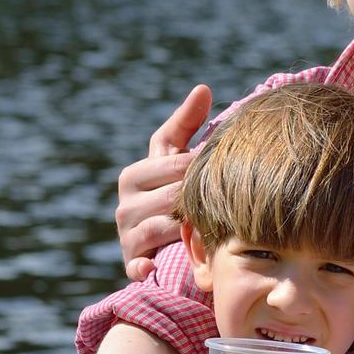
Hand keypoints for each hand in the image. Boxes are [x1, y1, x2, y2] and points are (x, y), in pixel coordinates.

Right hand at [113, 84, 211, 279]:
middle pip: (172, 198)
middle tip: (228, 206)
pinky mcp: (130, 264)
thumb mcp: (177, 156)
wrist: (163, 241)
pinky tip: (155, 266)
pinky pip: (137, 264)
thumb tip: (203, 87)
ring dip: (187, 232)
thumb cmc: (173, 190)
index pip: (177, 167)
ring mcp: (125, 236)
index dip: (204, 171)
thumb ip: (187, 122)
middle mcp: (124, 205)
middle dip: (198, 203)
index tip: (227, 173)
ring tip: (211, 232)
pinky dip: (144, 266)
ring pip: (161, 228)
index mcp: (134, 175)